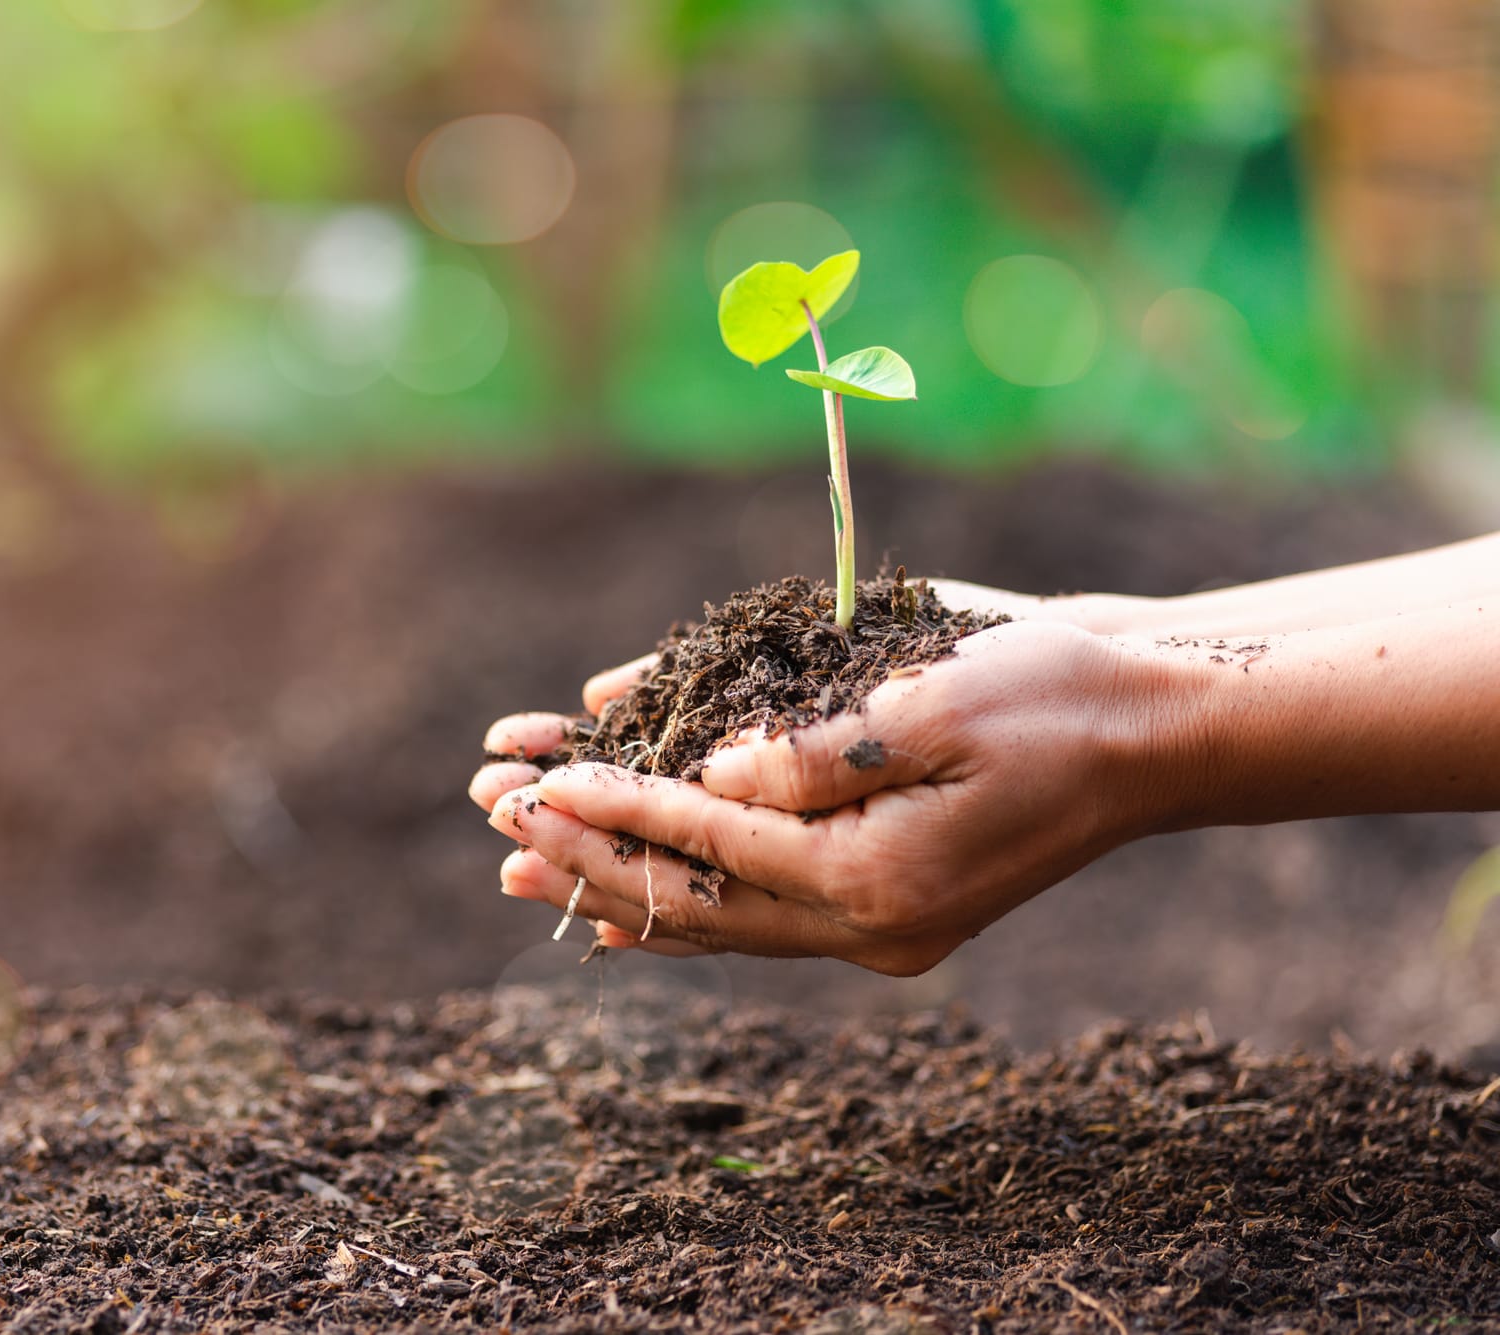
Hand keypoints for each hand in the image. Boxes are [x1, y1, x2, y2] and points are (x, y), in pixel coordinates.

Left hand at [478, 621, 1184, 973]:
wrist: (1153, 730)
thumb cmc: (1056, 697)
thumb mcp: (938, 701)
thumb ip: (815, 753)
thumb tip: (708, 780)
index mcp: (880, 884)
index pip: (714, 850)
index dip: (619, 811)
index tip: (535, 788)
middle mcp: (867, 924)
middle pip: (695, 900)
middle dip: (586, 857)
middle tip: (492, 825)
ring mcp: (874, 921)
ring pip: (716, 914)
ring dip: (613, 881)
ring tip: (513, 866)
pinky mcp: (880, 895)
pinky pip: (757, 904)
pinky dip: (682, 890)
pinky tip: (611, 893)